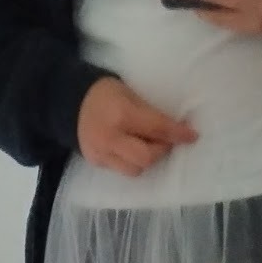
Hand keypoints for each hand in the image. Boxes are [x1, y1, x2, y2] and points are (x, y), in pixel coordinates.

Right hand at [77, 77, 196, 177]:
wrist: (68, 102)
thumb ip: (150, 113)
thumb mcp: (129, 94)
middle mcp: (110, 138)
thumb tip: (175, 129)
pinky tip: (129, 148)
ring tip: (144, 144)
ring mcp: (101, 153)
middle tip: (164, 140)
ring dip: (146, 159)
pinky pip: (121, 170)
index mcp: (121, 115)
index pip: (156, 129)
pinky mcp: (96, 163)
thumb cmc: (105, 92)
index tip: (192, 136)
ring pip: (135, 169)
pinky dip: (131, 161)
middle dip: (160, 150)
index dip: (177, 134)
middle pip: (147, 157)